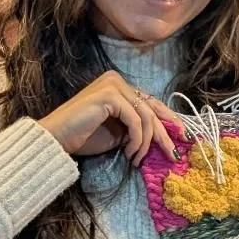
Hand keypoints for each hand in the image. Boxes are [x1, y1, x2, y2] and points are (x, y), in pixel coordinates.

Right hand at [40, 71, 181, 164]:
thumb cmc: (83, 137)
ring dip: (146, 142)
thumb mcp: (118, 132)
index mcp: (119, 85)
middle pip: (152, 108)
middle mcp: (117, 80)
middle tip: (173, 154)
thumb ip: (137, 127)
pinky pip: (135, 120)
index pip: (151, 102)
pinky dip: (137, 139)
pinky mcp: (109, 95)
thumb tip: (164, 135)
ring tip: (137, 158)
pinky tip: (129, 153)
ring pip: (146, 116)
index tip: (182, 137)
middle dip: (165, 133)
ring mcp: (113, 85)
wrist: (57, 139)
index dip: (168, 120)